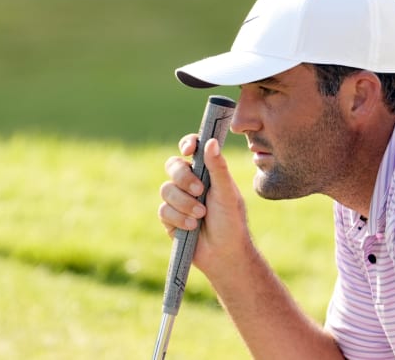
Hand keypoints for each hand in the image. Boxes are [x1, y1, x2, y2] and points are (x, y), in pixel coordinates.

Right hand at [158, 134, 250, 277]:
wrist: (224, 254)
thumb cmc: (231, 222)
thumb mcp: (227, 193)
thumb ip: (218, 168)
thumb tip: (211, 141)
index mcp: (206, 172)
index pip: (192, 149)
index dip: (187, 144)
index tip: (188, 150)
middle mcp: (190, 182)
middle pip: (173, 166)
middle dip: (184, 178)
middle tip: (199, 191)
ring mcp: (178, 200)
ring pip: (166, 189)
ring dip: (184, 203)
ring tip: (201, 215)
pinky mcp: (169, 218)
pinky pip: (164, 210)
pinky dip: (179, 218)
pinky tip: (192, 227)